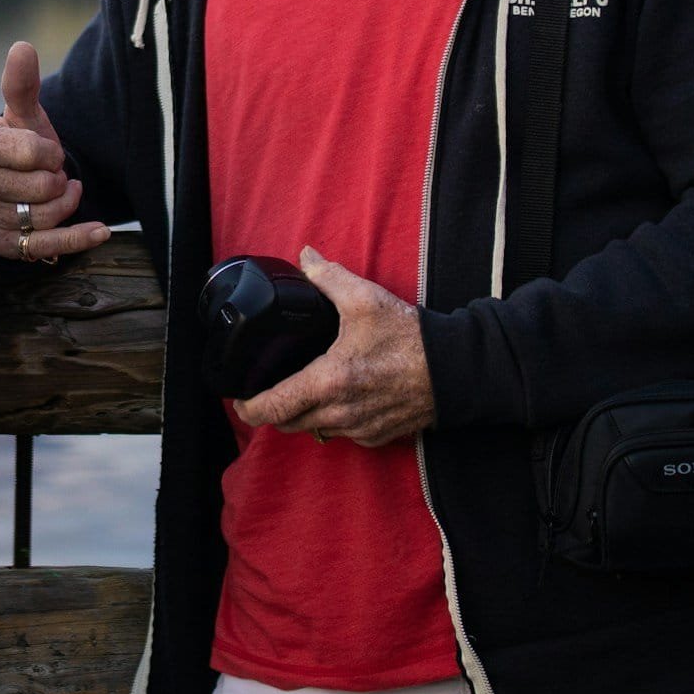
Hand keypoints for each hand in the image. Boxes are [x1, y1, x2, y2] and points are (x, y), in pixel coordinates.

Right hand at [0, 42, 108, 263]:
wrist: (11, 185)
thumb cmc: (20, 147)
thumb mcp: (24, 117)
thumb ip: (22, 85)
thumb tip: (22, 47)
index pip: (31, 152)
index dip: (51, 152)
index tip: (48, 151)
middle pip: (40, 189)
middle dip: (58, 180)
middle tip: (52, 174)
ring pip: (45, 218)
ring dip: (67, 203)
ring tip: (61, 192)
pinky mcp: (0, 246)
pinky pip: (45, 248)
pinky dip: (78, 238)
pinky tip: (100, 230)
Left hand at [233, 248, 434, 446]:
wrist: (454, 371)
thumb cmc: (408, 338)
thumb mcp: (364, 299)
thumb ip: (327, 277)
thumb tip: (304, 257)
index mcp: (328, 381)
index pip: (273, 409)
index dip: (249, 409)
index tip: (238, 401)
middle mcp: (339, 413)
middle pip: (288, 423)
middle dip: (273, 410)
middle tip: (266, 390)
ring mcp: (359, 429)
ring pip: (315, 430)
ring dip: (302, 416)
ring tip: (298, 391)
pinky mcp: (376, 436)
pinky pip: (342, 434)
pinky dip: (333, 420)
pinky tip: (336, 398)